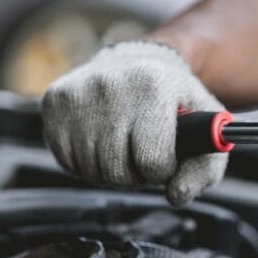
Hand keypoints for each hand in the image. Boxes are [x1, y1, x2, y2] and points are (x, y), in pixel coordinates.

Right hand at [41, 41, 226, 205]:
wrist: (135, 63)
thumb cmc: (171, 100)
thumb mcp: (203, 127)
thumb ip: (203, 169)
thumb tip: (176, 195)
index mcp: (154, 84)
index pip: (153, 161)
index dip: (162, 168)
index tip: (164, 153)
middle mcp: (111, 83)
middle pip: (117, 171)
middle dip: (133, 173)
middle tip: (140, 151)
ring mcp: (78, 92)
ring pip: (90, 170)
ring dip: (107, 169)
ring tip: (120, 144)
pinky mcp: (54, 100)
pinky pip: (65, 160)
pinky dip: (83, 161)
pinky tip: (98, 140)